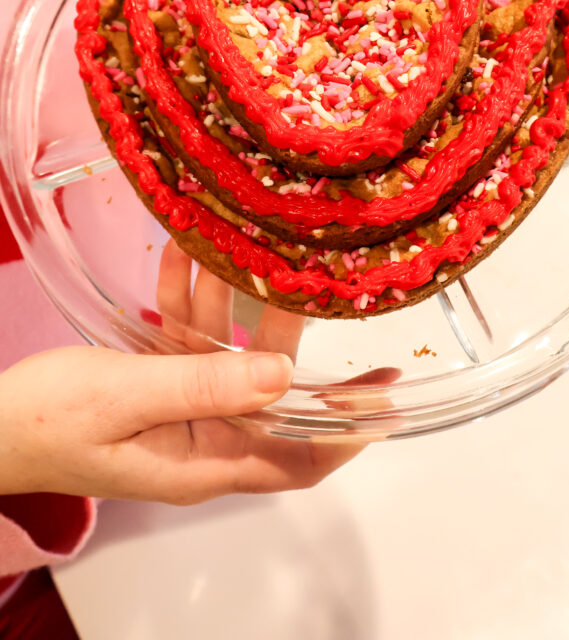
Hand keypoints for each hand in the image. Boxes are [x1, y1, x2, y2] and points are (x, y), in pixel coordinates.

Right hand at [0, 242, 365, 503]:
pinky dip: (188, 297)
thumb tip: (285, 375)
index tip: (385, 396)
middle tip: (317, 280)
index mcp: (205, 460)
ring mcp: (178, 407)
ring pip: (226, 350)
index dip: (347, 431)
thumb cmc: (48, 423)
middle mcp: (202, 437)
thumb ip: (206, 385)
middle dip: (288, 334)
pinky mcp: (153, 382)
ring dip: (232, 299)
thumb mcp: (129, 398)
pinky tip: (188, 252)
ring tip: (250, 243)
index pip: (299, 458)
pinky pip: (185, 337)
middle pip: (269, 387)